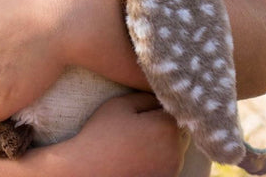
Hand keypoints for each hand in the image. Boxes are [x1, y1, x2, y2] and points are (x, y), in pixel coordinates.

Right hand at [56, 93, 189, 176]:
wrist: (89, 170)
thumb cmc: (102, 134)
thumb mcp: (121, 104)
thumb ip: (146, 97)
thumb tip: (160, 96)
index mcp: (166, 127)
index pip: (172, 106)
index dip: (155, 104)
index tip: (140, 109)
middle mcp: (176, 151)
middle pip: (176, 126)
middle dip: (162, 122)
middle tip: (137, 124)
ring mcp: (173, 169)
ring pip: (175, 145)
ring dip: (162, 140)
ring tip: (137, 139)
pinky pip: (168, 161)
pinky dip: (158, 156)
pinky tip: (139, 154)